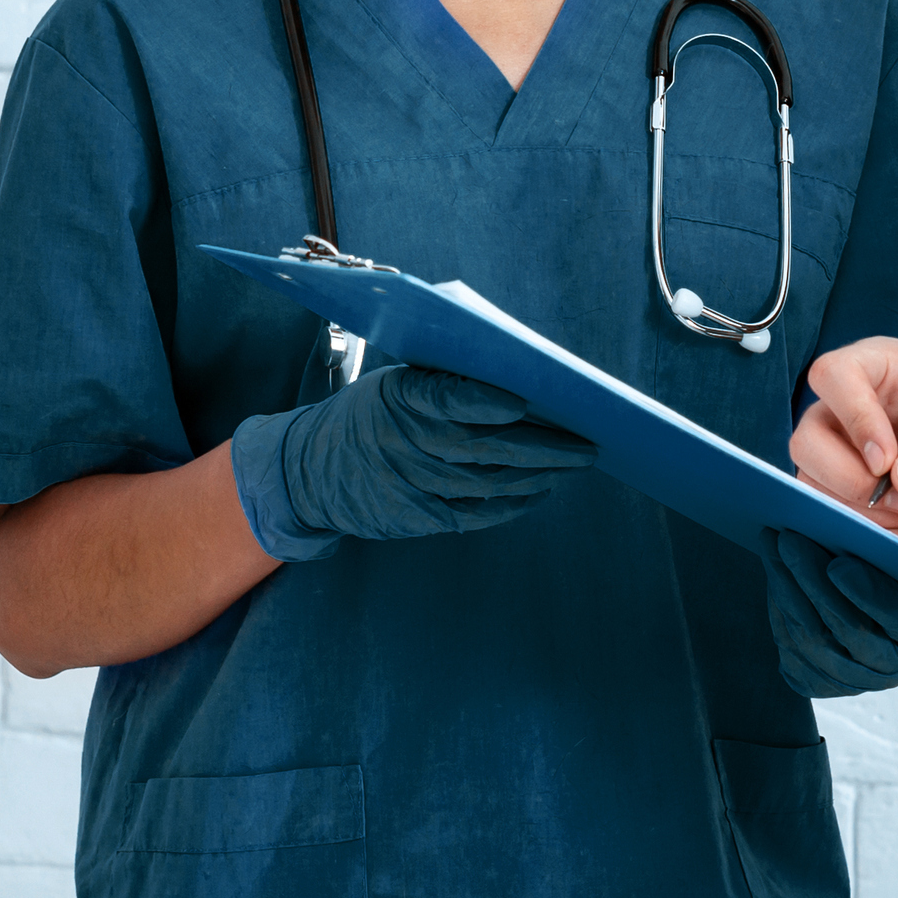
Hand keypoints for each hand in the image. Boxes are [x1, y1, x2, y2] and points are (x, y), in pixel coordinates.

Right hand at [229, 366, 594, 553]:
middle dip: (545, 447)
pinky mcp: (418, 517)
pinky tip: (540, 491)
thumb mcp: (394, 384)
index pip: (449, 399)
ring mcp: (413, 486)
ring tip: (575, 464)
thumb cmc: (368, 416)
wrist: (309, 471)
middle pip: (486, 447)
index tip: (528, 402)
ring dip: (540, 475)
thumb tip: (521, 379)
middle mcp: (408, 444)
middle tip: (588, 443)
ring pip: (489, 484)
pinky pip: (475, 514)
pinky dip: (512, 504)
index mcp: (400, 399)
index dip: (488, 403)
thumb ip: (446, 383)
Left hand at [759, 530, 897, 697]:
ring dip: (786, 589)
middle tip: (790, 540)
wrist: (866, 608)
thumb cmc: (889, 578)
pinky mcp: (820, 684)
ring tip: (772, 549)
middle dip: (812, 579)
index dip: (867, 593)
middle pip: (845, 628)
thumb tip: (869, 533)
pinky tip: (775, 578)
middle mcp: (891, 668)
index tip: (837, 564)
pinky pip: (791, 652)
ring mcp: (854, 682)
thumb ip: (895, 551)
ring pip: (812, 640)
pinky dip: (779, 611)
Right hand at [789, 337, 897, 548]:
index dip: (853, 418)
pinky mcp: (855, 504)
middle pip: (808, 442)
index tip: (886, 460)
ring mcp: (847, 461)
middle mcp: (853, 413)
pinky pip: (842, 528)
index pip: (835, 376)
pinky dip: (881, 544)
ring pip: (816, 491)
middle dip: (854, 483)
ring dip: (870, 518)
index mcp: (882, 371)